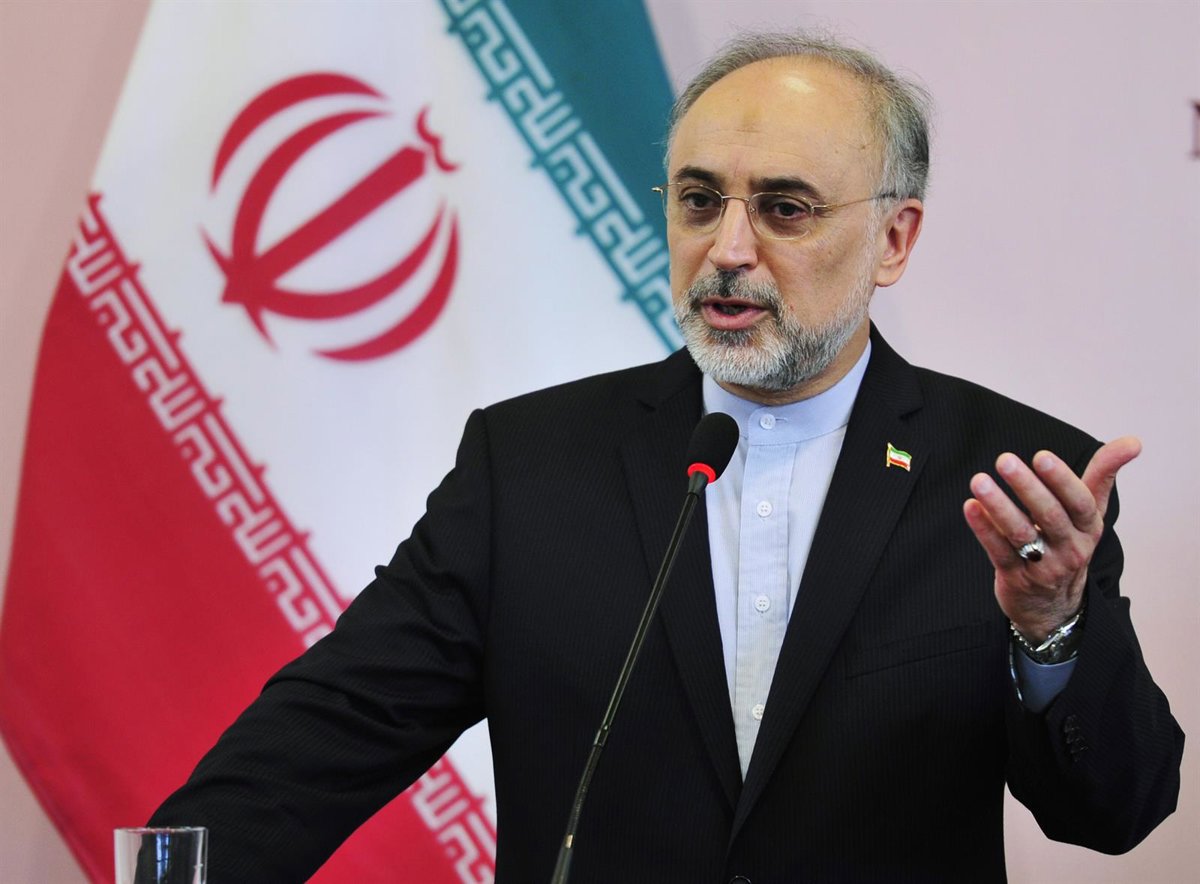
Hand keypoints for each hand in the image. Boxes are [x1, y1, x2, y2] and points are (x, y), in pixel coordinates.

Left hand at [962, 437, 1140, 642]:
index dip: (1062, 480)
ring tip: (979, 480)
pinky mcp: (1016, 578)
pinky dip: (984, 528)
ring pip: (1021, 534)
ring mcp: (1043, 566)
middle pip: (1050, 516)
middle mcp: (1070, 548)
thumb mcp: (1091, 513)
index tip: (1041, 456)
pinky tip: (970, 506)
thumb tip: (1134, 441)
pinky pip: (999, 552)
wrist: (1054, 605)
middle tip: (1004, 459)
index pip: (1080, 503)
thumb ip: (1103, 474)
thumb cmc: (1070, 542)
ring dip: (999, 506)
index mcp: (1089, 528)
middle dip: (1027, 487)